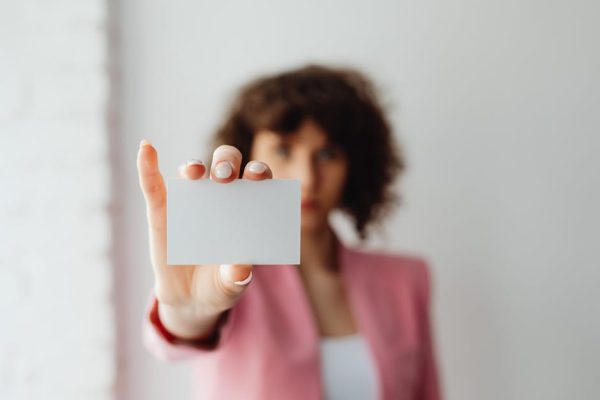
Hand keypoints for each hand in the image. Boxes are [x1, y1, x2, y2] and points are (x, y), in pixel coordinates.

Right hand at [136, 140, 272, 338]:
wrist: (192, 298)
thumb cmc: (221, 283)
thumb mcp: (231, 285)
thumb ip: (236, 278)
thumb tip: (240, 270)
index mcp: (247, 207)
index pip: (256, 180)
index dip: (259, 172)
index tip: (258, 175)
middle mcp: (220, 196)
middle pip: (226, 166)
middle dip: (226, 164)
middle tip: (225, 177)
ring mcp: (190, 201)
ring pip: (193, 171)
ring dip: (194, 167)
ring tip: (196, 173)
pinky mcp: (162, 210)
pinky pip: (153, 184)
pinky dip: (147, 166)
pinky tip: (146, 149)